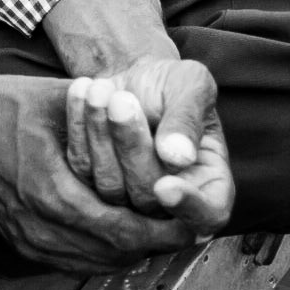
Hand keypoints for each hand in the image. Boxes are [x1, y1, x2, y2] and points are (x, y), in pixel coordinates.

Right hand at [0, 71, 205, 272]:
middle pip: (112, 254)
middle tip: (187, 233)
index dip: (163, 231)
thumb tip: (161, 138)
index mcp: (52, 191)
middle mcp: (38, 225)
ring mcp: (25, 238)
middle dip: (153, 245)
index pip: (123, 229)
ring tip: (161, 236)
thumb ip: (110, 125)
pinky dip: (100, 254)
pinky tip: (120, 240)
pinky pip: (69, 261)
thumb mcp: (65, 100)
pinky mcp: (17, 241)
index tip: (194, 224)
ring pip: (92, 263)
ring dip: (129, 252)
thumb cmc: (6, 101)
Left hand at [64, 57, 232, 237]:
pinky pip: (82, 168)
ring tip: (101, 90)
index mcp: (210, 184)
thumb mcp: (192, 86)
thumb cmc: (174, 84)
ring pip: (111, 186)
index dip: (188, 205)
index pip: (208, 213)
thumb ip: (188, 119)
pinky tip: (83, 92)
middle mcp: (172, 202)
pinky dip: (79, 129)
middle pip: (148, 196)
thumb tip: (180, 157)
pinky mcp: (95, 185)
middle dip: (131, 146)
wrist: (139, 77)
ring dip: (101, 134)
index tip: (165, 186)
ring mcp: (131, 199)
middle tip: (122, 101)